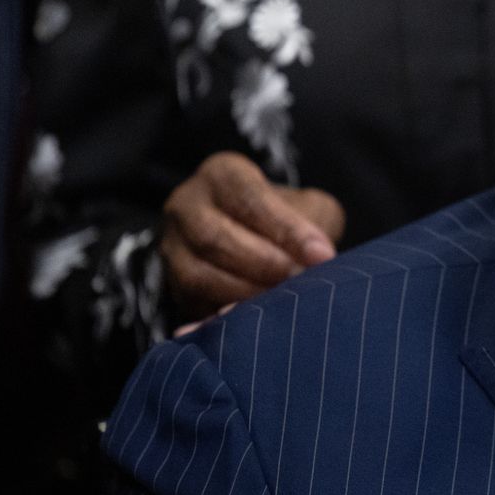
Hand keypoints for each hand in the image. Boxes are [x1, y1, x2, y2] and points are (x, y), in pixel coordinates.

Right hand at [161, 152, 345, 319]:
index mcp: (222, 175)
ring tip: (283, 303)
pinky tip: (259, 319)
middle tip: (301, 282)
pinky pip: (192, 304)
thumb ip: (314, 224)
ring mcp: (172, 247)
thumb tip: (318, 259)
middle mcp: (186, 205)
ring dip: (245, 294)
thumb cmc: (285, 219)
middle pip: (215, 238)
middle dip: (264, 265)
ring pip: (198, 275)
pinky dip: (226, 316)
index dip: (287, 230)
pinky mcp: (172, 285)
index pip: (250, 200)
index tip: (322, 256)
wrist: (255, 239)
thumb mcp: (307, 206)